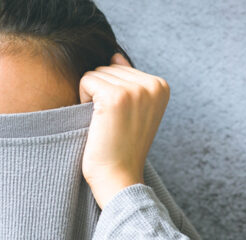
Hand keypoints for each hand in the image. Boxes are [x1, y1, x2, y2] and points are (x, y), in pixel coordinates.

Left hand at [79, 53, 169, 208]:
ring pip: (96, 73)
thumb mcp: (135, 110)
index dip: (113, 93)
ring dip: (93, 98)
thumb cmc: (123, 148)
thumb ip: (129, 80)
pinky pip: (86, 80)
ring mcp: (135, 90)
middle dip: (102, 93)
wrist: (120, 178)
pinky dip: (83, 99)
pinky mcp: (115, 96)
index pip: (120, 69)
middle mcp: (153, 85)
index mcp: (161, 86)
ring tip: (106, 123)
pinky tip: (96, 121)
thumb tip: (116, 56)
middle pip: (108, 68)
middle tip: (112, 124)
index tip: (123, 120)